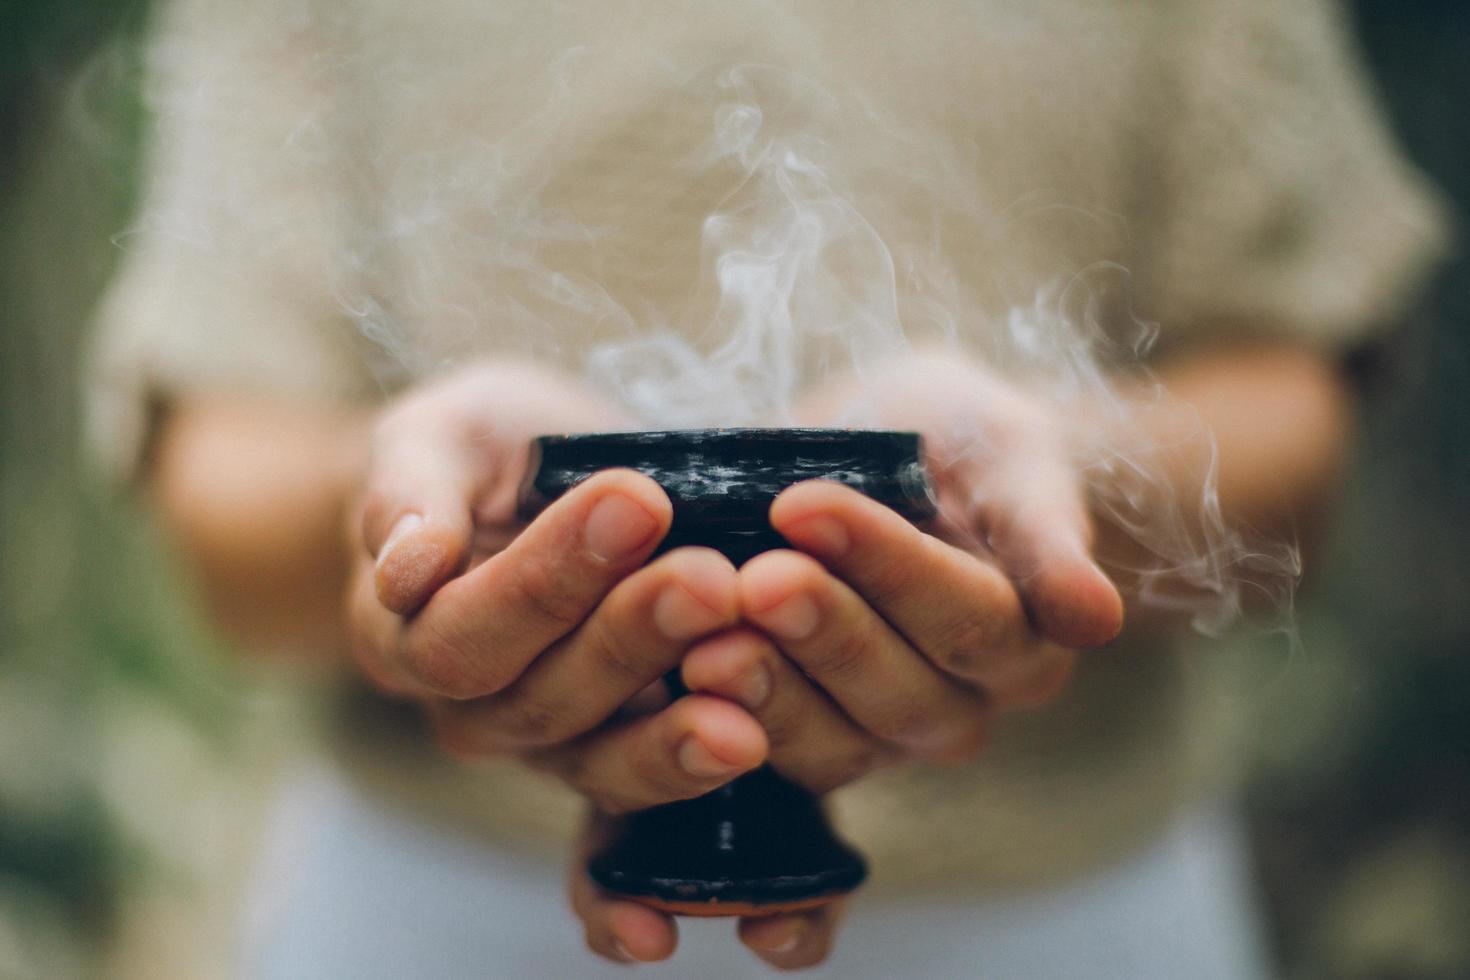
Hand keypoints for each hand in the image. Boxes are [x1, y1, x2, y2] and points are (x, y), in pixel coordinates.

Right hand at [345, 361, 769, 811]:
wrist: (533, 486)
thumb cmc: (475, 453)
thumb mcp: (434, 437)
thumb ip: (409, 494)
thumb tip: (408, 569)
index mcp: (401, 634)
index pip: (462, 632)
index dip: (547, 578)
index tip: (637, 501)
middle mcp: (468, 709)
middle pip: (540, 698)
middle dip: (632, 635)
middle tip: (711, 578)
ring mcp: (545, 743)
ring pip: (600, 754)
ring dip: (677, 718)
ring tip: (748, 665)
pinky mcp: (617, 751)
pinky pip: (652, 774)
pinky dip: (703, 752)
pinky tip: (758, 727)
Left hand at [570, 352, 1124, 969]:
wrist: (904, 461)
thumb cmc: (966, 445)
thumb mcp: (1013, 459)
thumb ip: (1045, 534)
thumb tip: (1093, 618)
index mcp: (1021, 647)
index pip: (963, 617)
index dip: (886, 566)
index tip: (803, 503)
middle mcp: (955, 709)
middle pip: (895, 692)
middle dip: (818, 632)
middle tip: (751, 579)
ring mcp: (875, 737)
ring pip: (829, 741)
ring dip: (764, 692)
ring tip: (702, 643)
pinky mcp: (803, 744)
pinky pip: (767, 760)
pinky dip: (717, 731)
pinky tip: (665, 686)